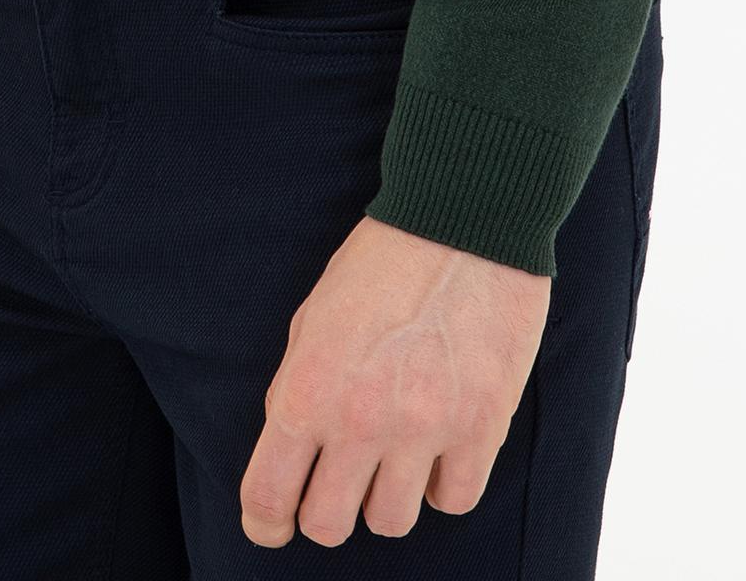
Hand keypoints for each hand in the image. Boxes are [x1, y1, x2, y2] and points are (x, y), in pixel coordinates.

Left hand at [240, 215, 549, 546]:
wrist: (462, 219)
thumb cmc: (381, 262)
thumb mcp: (313, 317)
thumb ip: (297, 387)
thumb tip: (292, 450)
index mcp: (309, 390)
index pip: (268, 496)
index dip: (265, 522)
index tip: (273, 524)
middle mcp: (361, 421)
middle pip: (329, 525)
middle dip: (327, 511)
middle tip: (340, 485)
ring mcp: (424, 430)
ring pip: (391, 522)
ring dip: (387, 497)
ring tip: (396, 456)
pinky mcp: (480, 428)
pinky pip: (455, 501)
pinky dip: (444, 484)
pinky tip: (441, 449)